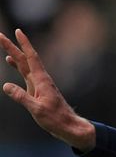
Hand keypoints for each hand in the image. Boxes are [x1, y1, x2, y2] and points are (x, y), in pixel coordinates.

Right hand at [1, 29, 94, 150]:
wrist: (68, 126)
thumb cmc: (56, 119)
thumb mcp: (37, 109)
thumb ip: (22, 97)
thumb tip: (6, 86)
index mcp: (42, 81)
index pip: (31, 58)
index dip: (24, 44)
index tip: (18, 31)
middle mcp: (41, 79)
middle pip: (24, 59)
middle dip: (12, 47)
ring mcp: (39, 84)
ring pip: (24, 65)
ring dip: (14, 54)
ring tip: (4, 44)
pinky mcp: (38, 89)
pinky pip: (25, 74)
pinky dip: (18, 66)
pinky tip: (11, 62)